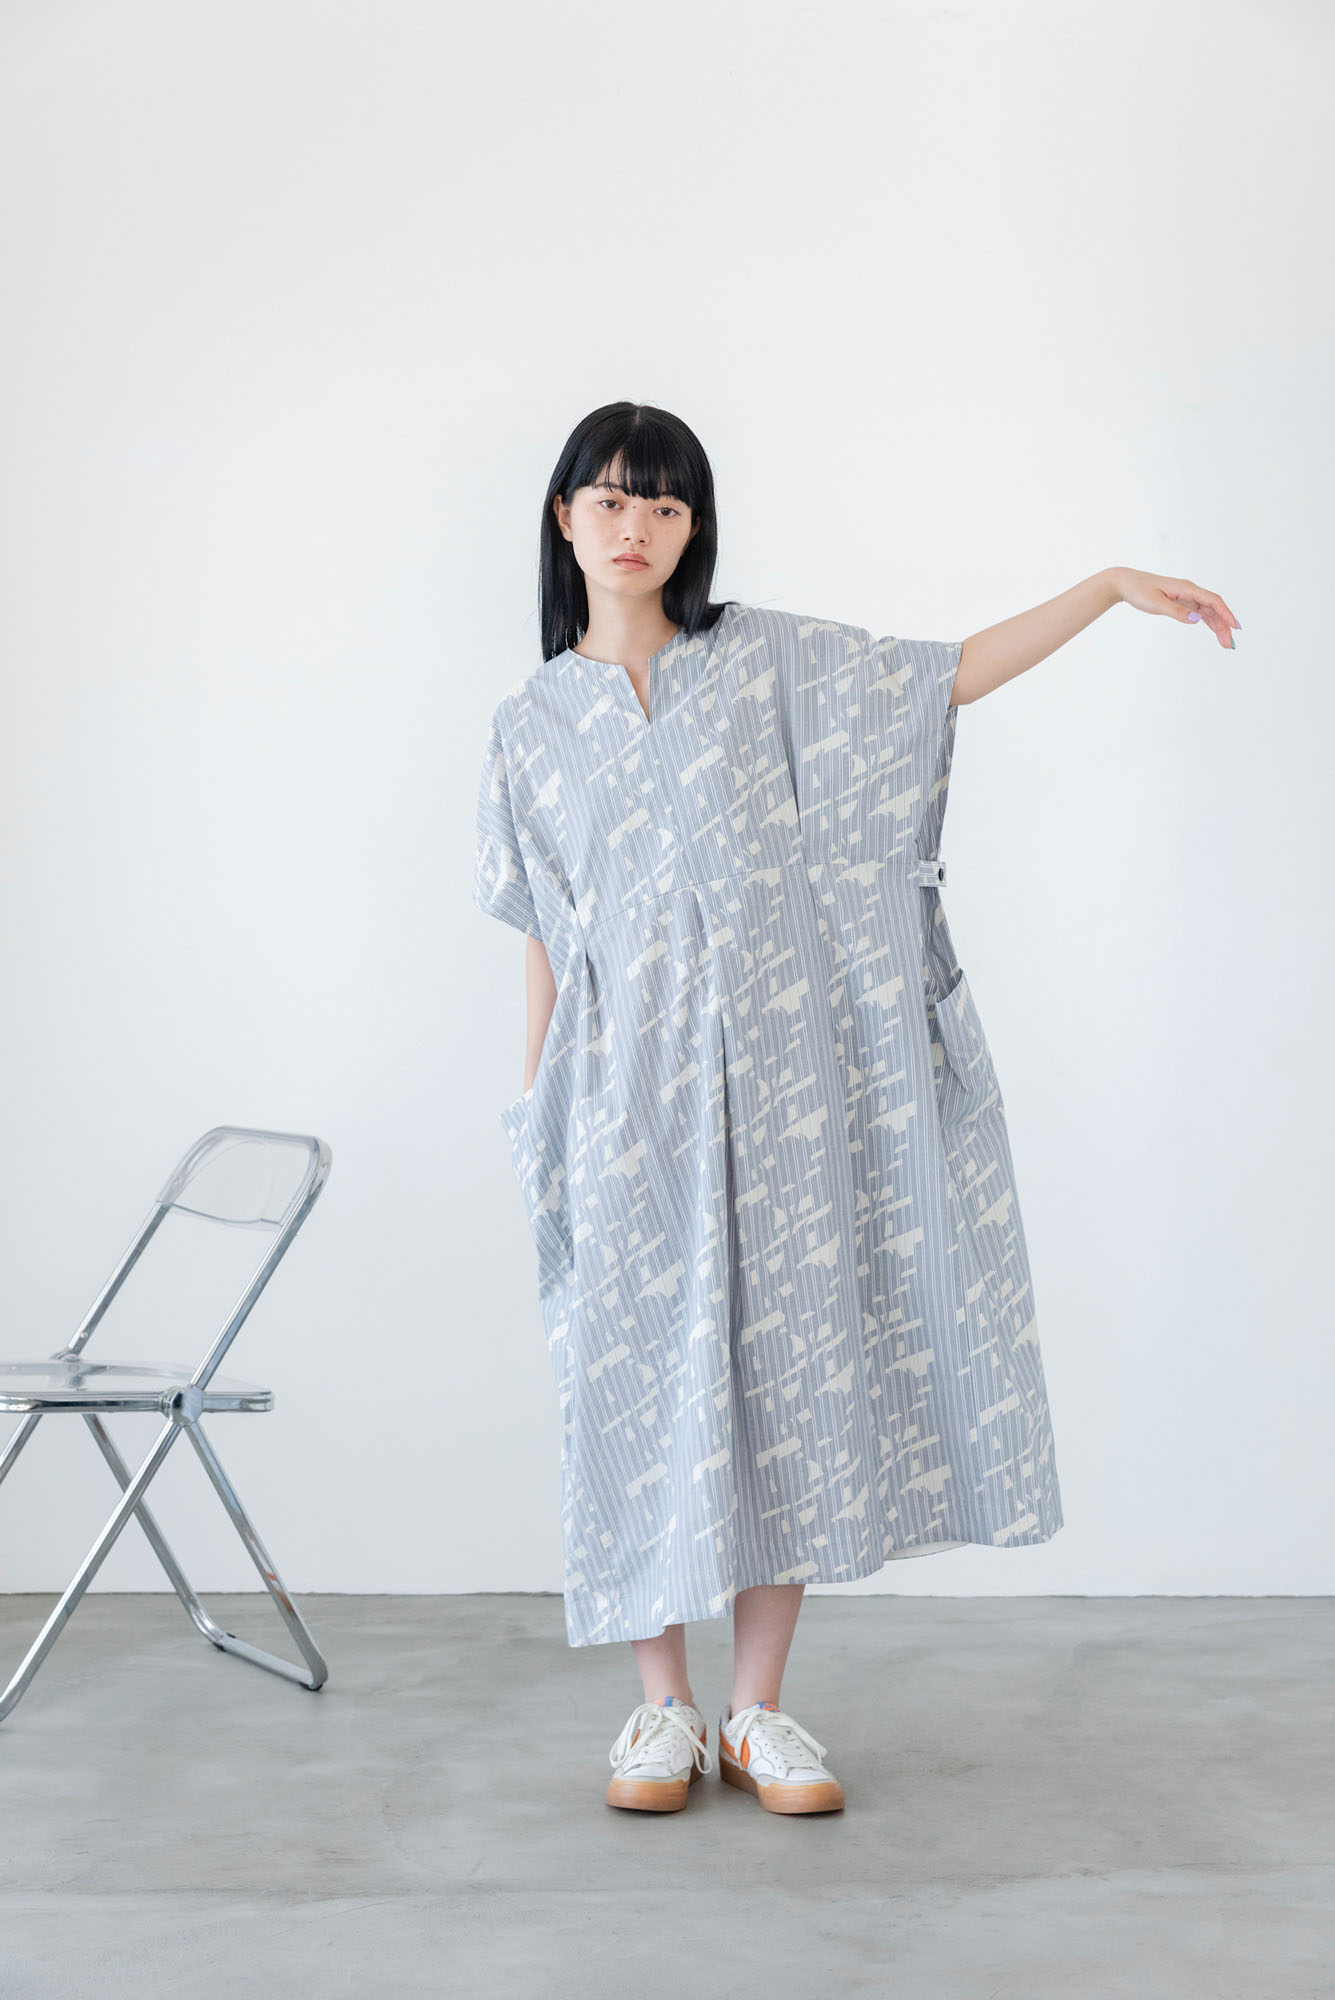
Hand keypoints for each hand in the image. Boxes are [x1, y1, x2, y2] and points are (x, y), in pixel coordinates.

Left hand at [1112, 567, 1239, 648]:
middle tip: (1229, 645)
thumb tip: (1197, 619)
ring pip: (1208, 612)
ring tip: (1226, 643)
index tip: (1234, 626)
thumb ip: (1177, 612)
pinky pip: (1200, 612)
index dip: (1225, 613)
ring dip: (1218, 626)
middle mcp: (1190, 591)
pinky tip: (1216, 632)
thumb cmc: (1139, 591)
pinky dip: (1208, 622)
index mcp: (1186, 588)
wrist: (1126, 584)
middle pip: (1214, 608)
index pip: (1212, 600)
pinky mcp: (1182, 603)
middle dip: (1224, 625)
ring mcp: (1187, 597)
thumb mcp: (1157, 603)